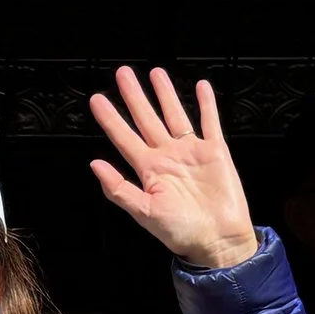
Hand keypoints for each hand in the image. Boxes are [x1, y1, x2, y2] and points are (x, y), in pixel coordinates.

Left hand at [87, 68, 259, 271]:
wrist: (219, 240)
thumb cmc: (183, 233)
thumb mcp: (145, 213)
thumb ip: (119, 189)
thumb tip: (95, 165)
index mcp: (149, 171)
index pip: (124, 138)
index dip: (110, 119)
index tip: (97, 100)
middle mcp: (168, 157)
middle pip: (146, 119)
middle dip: (134, 96)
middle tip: (122, 73)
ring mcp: (191, 152)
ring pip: (174, 114)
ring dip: (165, 94)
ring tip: (155, 73)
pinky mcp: (215, 152)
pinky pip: (209, 122)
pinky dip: (206, 104)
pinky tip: (200, 87)